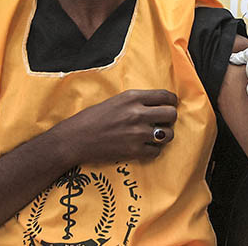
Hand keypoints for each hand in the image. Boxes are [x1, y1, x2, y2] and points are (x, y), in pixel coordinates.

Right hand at [53, 89, 177, 164]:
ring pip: (168, 134)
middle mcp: (137, 113)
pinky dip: (153, 150)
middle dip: (169, 118)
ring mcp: (137, 133)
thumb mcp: (116, 101)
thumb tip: (158, 103)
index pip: (165, 96)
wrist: (75, 139)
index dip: (172, 101)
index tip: (170, 105)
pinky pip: (157, 151)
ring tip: (154, 135)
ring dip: (163, 135)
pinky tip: (144, 147)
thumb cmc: (92, 118)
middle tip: (162, 122)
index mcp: (132, 97)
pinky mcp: (134, 151)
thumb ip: (137, 101)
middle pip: (171, 114)